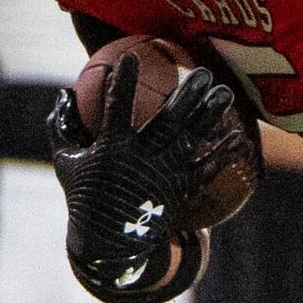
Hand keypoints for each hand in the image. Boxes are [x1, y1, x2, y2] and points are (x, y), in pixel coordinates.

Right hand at [52, 70, 250, 302]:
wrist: (109, 245)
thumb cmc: (85, 197)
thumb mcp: (66, 162)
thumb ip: (62, 126)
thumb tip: (62, 92)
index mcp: (110, 151)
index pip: (115, 108)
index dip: (122, 82)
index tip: (130, 56)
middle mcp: (140, 162)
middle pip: (167, 122)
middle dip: (186, 95)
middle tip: (203, 72)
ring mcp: (163, 177)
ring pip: (190, 141)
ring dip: (210, 116)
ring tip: (226, 92)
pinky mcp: (178, 192)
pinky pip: (205, 169)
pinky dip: (223, 154)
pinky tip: (240, 136)